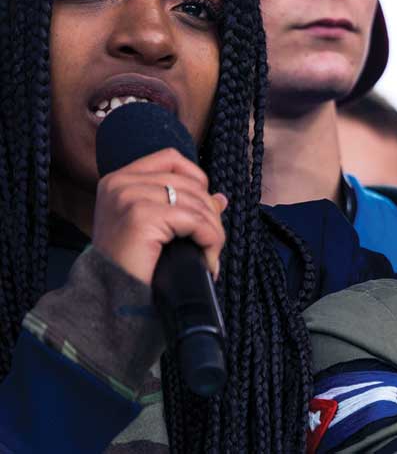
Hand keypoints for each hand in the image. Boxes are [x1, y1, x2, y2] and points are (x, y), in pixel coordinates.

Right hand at [91, 147, 226, 284]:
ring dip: (213, 232)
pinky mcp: (140, 216)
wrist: (112, 300)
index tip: (202, 210)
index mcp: (118, 180)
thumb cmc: (133, 267)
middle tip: (212, 244)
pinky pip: (195, 220)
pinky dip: (210, 240)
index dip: (197, 180)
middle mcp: (120, 183)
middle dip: (210, 215)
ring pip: (197, 202)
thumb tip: (221, 198)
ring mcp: (128, 197)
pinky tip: (206, 260)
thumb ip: (183, 206)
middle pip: (190, 183)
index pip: (171, 159)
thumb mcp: (157, 229)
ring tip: (210, 256)